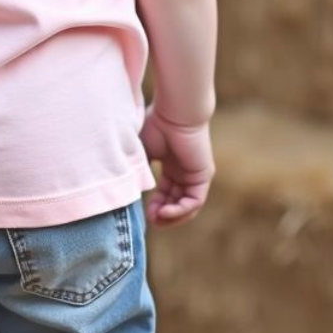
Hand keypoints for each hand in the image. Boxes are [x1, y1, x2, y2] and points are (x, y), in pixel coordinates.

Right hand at [138, 103, 214, 228]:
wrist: (174, 113)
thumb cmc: (156, 126)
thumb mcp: (142, 154)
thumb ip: (139, 172)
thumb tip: (129, 192)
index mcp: (172, 165)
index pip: (166, 193)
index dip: (155, 205)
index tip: (144, 213)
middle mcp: (185, 171)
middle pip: (177, 202)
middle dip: (163, 214)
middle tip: (150, 220)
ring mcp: (196, 174)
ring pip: (188, 206)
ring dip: (173, 216)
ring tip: (158, 219)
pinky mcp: (204, 175)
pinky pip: (195, 201)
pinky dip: (181, 210)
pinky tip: (166, 212)